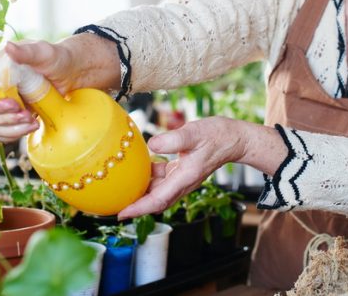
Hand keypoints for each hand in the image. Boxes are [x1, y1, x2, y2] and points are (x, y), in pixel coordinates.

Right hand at [0, 40, 78, 142]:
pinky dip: (14, 134)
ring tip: (33, 122)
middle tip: (28, 115)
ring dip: (11, 130)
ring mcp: (2, 103)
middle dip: (5, 120)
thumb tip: (8, 47)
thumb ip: (28, 51)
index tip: (16, 105)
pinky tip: (32, 126)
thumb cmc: (58, 59)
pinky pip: (0, 133)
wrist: (71, 73)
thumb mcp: (45, 53)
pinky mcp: (11, 116)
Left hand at [117, 117, 245, 218]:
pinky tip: (139, 169)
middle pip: (156, 201)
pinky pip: (162, 179)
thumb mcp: (193, 133)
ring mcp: (182, 178)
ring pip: (158, 191)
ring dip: (142, 193)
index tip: (122, 214)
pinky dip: (149, 178)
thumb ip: (172, 139)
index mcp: (185, 177)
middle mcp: (183, 182)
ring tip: (122, 190)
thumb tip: (152, 145)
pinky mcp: (182, 170)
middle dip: (136, 206)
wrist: (233, 138)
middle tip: (115, 206)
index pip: (158, 200)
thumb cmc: (216, 135)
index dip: (139, 208)